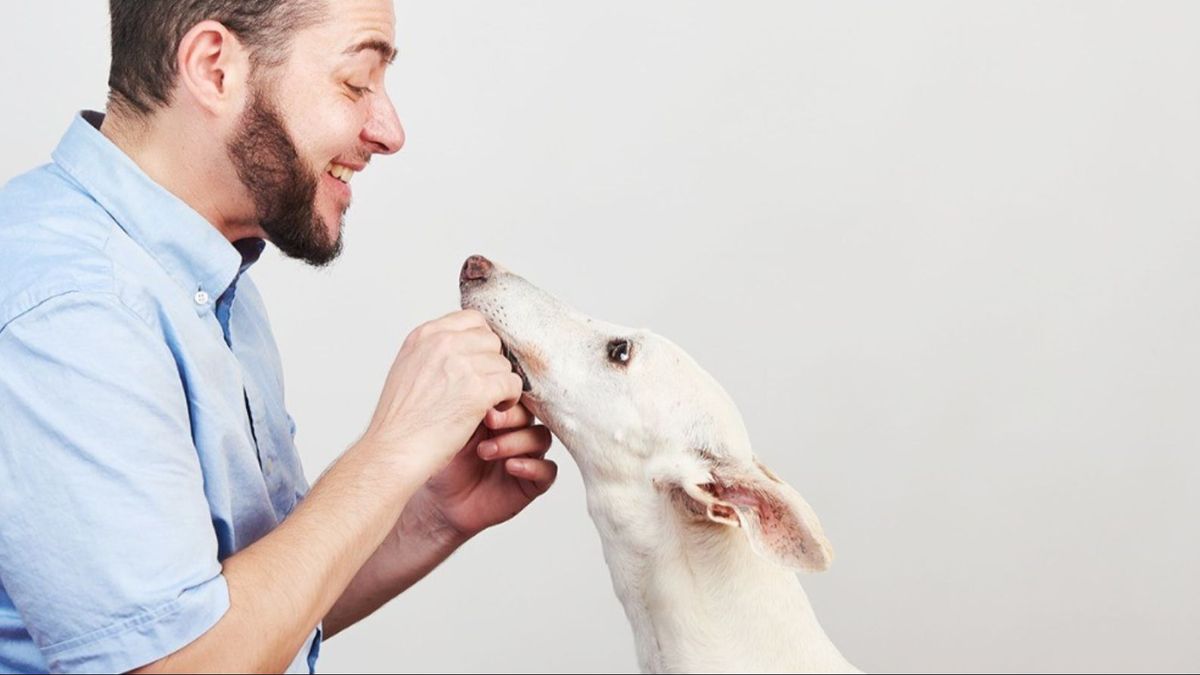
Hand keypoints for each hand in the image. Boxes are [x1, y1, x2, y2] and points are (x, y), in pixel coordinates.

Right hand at [362, 310, 523, 478]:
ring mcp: (462, 364)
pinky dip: (509, 399)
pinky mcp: (478, 389)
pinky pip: (513, 383)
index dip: (481, 342)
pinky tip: (494, 411)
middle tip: (483, 387)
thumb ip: (435, 352)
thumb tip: (465, 347)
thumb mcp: (409, 369)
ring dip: (500, 383)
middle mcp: (443, 343)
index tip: (478, 363)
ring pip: (504, 364)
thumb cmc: (400, 421)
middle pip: (491, 341)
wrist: (393, 450)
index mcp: (426, 335)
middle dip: (492, 364)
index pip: (473, 319)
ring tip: (486, 403)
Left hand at [405, 402, 556, 540]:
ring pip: (541, 438)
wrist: (440, 503)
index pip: (517, 397)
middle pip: (531, 414)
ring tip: (486, 451)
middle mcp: (517, 432)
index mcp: (502, 415)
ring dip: (516, 441)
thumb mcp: (455, 431)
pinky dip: (532, 467)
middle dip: (510, 417)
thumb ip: (472, 408)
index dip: (507, 396)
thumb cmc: (446, 464)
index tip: (485, 403)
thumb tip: (480, 382)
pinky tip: (511, 467)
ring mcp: (527, 456)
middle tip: (488, 421)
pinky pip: (548, 470)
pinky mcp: (532, 483)